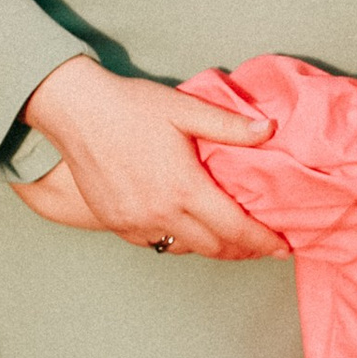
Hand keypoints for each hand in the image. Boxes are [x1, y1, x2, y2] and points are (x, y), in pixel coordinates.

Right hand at [17, 57, 281, 258]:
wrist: (74, 111)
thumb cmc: (130, 106)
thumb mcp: (184, 109)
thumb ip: (229, 126)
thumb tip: (269, 131)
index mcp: (184, 188)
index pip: (235, 228)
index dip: (262, 241)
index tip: (282, 248)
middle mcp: (160, 213)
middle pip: (213, 247)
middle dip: (242, 251)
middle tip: (261, 247)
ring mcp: (135, 222)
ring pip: (183, 248)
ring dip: (210, 247)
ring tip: (228, 239)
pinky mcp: (115, 222)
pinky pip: (154, 244)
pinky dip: (177, 241)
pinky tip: (185, 230)